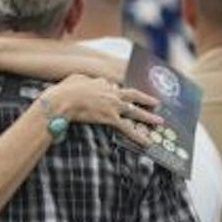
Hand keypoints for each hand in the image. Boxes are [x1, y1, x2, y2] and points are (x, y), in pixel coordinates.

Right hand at [40, 76, 162, 147]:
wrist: (62, 101)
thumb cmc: (64, 90)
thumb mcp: (76, 79)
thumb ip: (85, 80)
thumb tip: (86, 82)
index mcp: (103, 82)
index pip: (117, 87)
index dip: (122, 92)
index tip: (127, 95)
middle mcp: (112, 92)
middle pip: (133, 96)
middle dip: (146, 99)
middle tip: (157, 103)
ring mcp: (113, 105)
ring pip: (135, 111)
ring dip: (148, 117)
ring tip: (159, 121)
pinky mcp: (111, 118)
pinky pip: (128, 128)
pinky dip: (138, 136)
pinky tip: (147, 142)